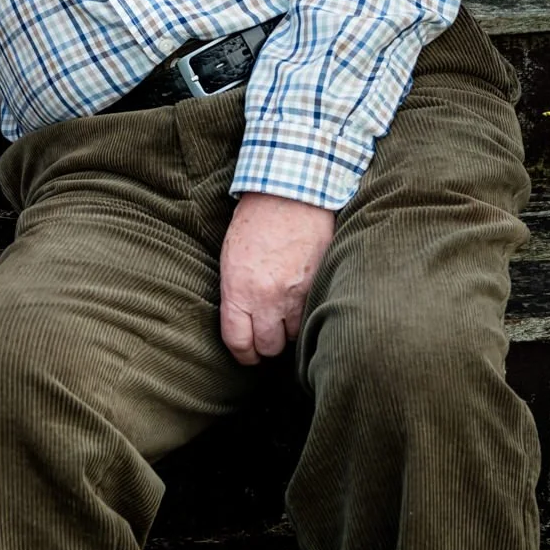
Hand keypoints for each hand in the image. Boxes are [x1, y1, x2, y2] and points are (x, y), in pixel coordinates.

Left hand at [218, 193, 336, 365]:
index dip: (243, 355)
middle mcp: (266, 297)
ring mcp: (296, 294)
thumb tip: (241, 321)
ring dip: (289, 332)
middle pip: (268, 347)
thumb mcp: (231, 257)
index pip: (238, 341)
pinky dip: (308, 317)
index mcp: (238, 289)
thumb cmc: (255, 221)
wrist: (291, 194)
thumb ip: (235, 292)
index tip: (247, 356)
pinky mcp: (318, 286)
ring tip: (286, 320)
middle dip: (266, 346)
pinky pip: (312, 316)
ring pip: (294, 337)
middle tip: (268, 338)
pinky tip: (303, 307)